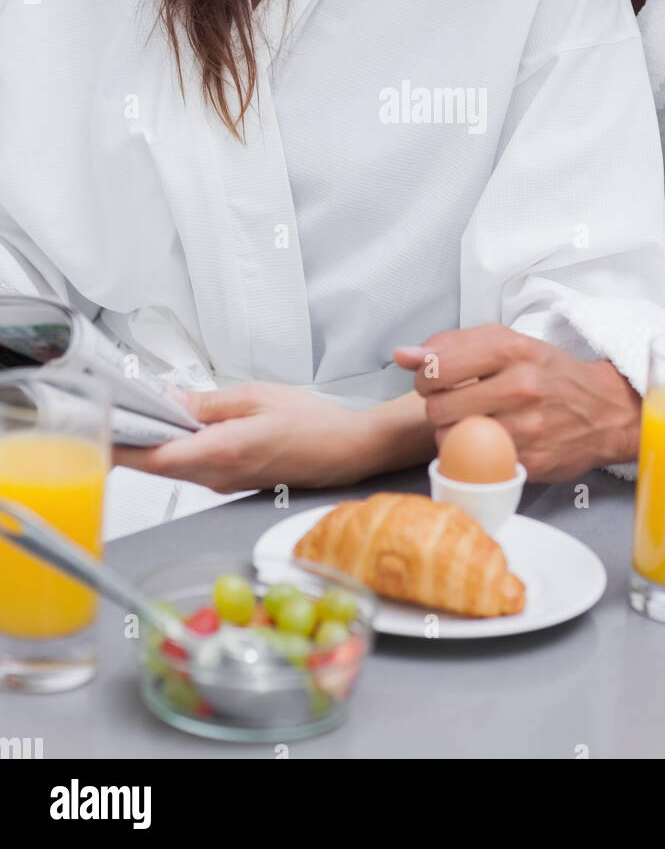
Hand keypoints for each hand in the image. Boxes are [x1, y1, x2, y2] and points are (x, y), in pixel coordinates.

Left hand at [111, 382, 370, 492]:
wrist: (348, 451)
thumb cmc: (313, 423)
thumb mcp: (258, 397)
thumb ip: (210, 403)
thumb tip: (173, 401)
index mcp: (222, 452)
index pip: (156, 458)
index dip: (123, 448)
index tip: (102, 429)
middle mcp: (218, 475)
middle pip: (157, 465)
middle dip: (130, 444)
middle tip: (111, 416)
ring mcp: (225, 483)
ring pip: (174, 468)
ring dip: (154, 446)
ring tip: (139, 417)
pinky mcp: (232, 482)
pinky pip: (193, 468)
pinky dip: (177, 450)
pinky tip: (177, 430)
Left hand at [393, 325, 641, 482]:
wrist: (606, 411)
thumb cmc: (550, 374)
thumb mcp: (508, 343)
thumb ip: (453, 345)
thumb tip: (403, 354)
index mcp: (512, 349)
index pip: (437, 366)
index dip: (425, 376)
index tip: (437, 380)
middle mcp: (520, 386)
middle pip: (437, 407)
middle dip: (438, 406)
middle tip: (456, 403)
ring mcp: (526, 427)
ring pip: (451, 439)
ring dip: (452, 434)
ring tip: (472, 423)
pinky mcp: (528, 462)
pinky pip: (473, 465)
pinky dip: (472, 457)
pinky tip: (485, 445)